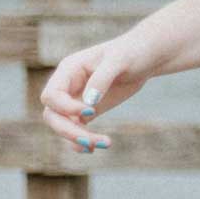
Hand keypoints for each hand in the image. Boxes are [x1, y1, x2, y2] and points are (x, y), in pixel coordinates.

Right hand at [38, 31, 159, 155]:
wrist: (148, 57)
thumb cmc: (133, 51)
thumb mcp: (120, 59)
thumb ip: (102, 78)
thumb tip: (88, 102)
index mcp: (69, 69)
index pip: (51, 95)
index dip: (65, 108)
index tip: (90, 111)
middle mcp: (68, 86)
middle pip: (52, 115)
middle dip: (68, 130)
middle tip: (89, 141)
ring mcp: (76, 100)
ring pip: (64, 126)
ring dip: (78, 139)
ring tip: (104, 143)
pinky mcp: (87, 111)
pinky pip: (76, 129)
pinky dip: (82, 141)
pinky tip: (95, 147)